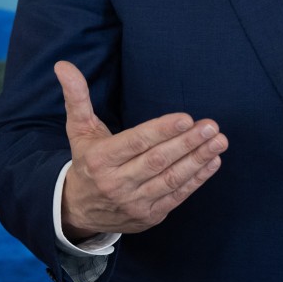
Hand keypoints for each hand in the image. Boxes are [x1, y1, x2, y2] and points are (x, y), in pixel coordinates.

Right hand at [55, 60, 227, 240]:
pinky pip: (177, 196)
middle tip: (211, 126)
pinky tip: (212, 162)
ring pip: (171, 179)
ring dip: (198, 160)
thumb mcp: (78, 129)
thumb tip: (63, 65)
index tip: (186, 118)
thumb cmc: (85, 161)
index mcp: (101, 159)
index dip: (162, 131)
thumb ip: (76, 96)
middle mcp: (117, 183)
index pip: (136, 142)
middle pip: (158, 161)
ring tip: (219, 141)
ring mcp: (135, 202)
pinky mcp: (150, 216)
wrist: (79, 210)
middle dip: (187, 143)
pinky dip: (197, 179)